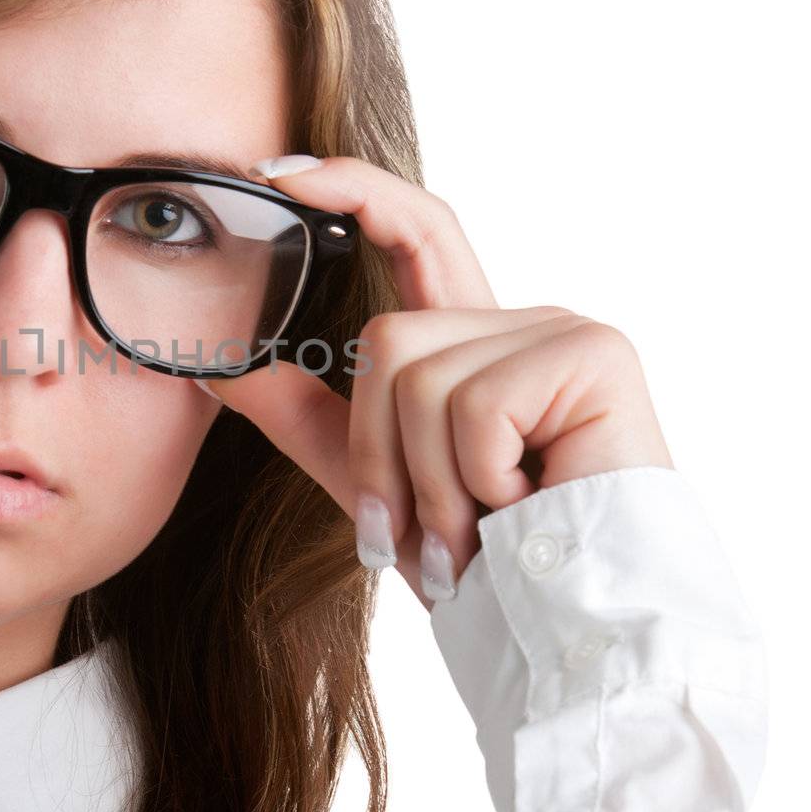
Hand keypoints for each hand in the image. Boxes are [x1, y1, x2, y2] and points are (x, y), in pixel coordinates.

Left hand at [201, 156, 674, 611]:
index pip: (412, 231)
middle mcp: (521, 321)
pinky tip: (521, 509)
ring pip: (415, 372)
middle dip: (376, 454)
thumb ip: (304, 416)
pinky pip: (470, 404)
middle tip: (417, 536)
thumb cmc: (485, 566)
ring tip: (475, 537)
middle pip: (385, 338)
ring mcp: (562, 333)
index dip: (349, 187)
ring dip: (426, 483)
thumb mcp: (372, 479)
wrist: (567, 637)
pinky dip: (472, 480)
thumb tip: (217, 368)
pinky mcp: (593, 356)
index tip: (276, 173)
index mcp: (475, 343)